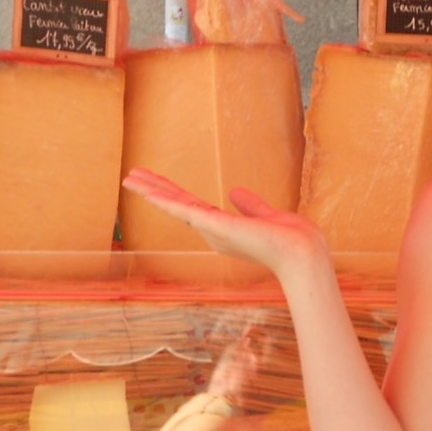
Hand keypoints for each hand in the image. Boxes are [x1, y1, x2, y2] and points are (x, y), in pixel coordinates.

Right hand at [121, 167, 326, 276]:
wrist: (302, 253)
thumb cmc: (290, 240)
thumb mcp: (265, 216)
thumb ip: (250, 206)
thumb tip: (235, 192)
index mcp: (223, 228)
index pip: (192, 206)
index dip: (172, 193)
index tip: (156, 182)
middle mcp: (213, 231)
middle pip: (178, 204)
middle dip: (154, 189)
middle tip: (130, 176)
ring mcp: (212, 229)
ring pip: (175, 205)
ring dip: (151, 191)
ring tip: (129, 178)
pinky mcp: (216, 225)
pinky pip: (184, 209)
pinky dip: (165, 200)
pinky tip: (148, 191)